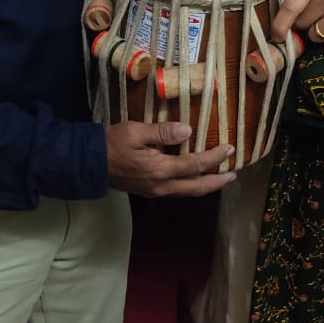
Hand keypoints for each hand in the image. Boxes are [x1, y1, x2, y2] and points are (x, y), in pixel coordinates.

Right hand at [105, 120, 235, 196]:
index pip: (195, 165)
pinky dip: (192, 185)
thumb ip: (162, 132)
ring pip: (188, 192)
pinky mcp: (149, 190)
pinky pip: (178, 190)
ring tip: (220, 177)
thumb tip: (188, 131)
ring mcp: (155, 191)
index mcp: (160, 170)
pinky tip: (195, 178)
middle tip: (234, 173)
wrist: (89, 163)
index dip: (215, 157)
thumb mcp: (136, 131)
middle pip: (197, 187)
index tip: (230, 148)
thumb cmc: (112, 143)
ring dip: (206, 185)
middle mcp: (162, 185)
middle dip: (217, 181)